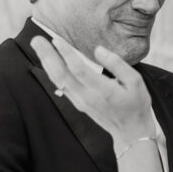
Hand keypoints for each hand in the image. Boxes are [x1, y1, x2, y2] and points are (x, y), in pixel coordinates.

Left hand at [31, 36, 153, 143]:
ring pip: (58, 80)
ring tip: (38, 46)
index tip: (57, 40)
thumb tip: (98, 50)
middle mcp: (88, 97)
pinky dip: (52, 72)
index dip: (67, 55)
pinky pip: (61, 86)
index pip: (79, 70)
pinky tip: (47, 61)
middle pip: (62, 75)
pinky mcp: (78, 103)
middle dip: (48, 56)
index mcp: (103, 91)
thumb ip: (117, 64)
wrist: (131, 131)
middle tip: (37, 39)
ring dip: (46, 62)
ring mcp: (81, 102)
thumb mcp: (136, 81)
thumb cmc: (136, 104)